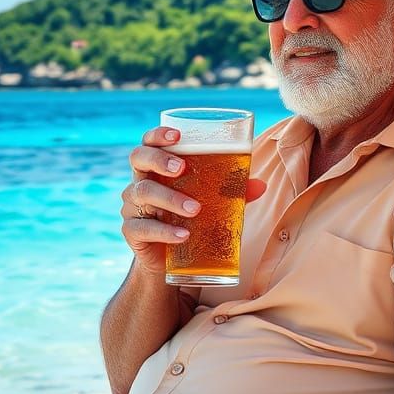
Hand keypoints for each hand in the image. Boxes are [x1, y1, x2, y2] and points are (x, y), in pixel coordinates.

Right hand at [122, 126, 265, 276]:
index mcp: (157, 167)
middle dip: (159, 159)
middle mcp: (140, 181)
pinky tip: (183, 235)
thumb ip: (232, 191)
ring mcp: (132, 206)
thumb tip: (261, 185)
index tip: (177, 135)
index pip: (150, 142)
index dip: (158, 135)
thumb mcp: (211, 202)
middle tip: (181, 168)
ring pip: (143, 192)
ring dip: (170, 198)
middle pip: (138, 158)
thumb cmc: (189, 218)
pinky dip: (165, 231)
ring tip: (195, 209)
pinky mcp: (132, 232)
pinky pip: (142, 228)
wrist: (168, 259)